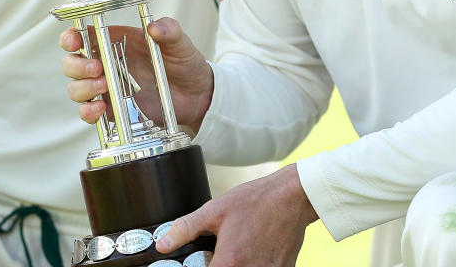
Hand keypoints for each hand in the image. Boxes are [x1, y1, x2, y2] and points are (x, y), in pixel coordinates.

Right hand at [60, 17, 213, 131]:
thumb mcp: (180, 43)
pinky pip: (89, 113)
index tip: (74, 42)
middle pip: (72, 63)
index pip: (83, 35)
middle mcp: (107, 64)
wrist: (197, 95)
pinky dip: (88, 112)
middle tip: (96, 68)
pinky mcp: (112, 109)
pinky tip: (100, 108)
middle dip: (76, 65)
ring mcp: (107, 88)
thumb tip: (154, 27)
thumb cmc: (184, 63)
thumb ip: (169, 31)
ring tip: (103, 87)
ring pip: (76, 88)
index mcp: (116, 41)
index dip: (71, 37)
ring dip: (82, 88)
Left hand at [156, 164, 317, 265]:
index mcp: (228, 263)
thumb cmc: (257, 200)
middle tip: (220, 253)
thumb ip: (185, 229)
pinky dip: (256, 264)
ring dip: (238, 265)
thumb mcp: (215, 210)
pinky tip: (255, 250)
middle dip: (219, 265)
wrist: (293, 196)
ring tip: (240, 249)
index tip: (204, 261)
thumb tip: (162, 244)